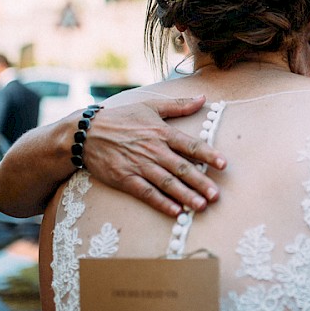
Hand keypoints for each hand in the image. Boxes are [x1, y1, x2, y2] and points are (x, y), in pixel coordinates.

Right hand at [84, 96, 226, 216]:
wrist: (86, 133)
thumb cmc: (121, 118)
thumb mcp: (150, 106)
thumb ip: (179, 105)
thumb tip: (203, 98)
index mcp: (162, 132)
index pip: (190, 145)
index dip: (208, 154)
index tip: (223, 164)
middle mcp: (153, 150)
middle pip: (182, 168)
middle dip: (200, 182)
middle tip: (216, 195)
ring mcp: (139, 166)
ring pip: (167, 183)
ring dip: (185, 196)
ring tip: (201, 206)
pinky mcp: (125, 179)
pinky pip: (147, 193)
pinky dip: (162, 203)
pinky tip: (176, 212)